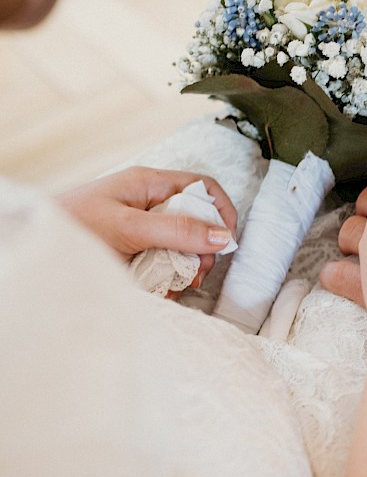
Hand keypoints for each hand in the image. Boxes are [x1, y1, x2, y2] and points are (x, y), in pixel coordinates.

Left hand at [56, 166, 237, 284]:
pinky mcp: (137, 253)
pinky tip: (160, 292)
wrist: (29, 247)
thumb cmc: (72, 227)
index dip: (221, 211)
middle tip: (195, 274)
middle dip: (203, 250)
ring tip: (174, 287)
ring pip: (184, 247)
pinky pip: (166, 265)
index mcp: (149, 184)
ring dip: (185, 269)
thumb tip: (223, 236)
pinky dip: (169, 281)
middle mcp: (150, 204)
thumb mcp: (128, 227)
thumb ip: (176, 230)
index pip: (202, 188)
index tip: (226, 241)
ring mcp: (144, 229)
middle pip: (198, 221)